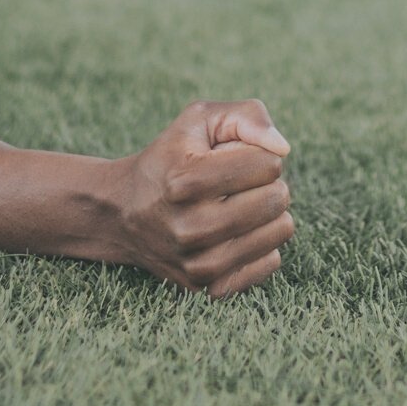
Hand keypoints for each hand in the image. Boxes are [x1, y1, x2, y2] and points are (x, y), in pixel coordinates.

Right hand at [113, 100, 295, 298]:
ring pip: (280, 231)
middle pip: (277, 198)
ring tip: (238, 207)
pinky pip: (270, 262)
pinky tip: (235, 234)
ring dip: (269, 213)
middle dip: (268, 183)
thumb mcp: (198, 120)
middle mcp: (190, 227)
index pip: (269, 164)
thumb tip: (283, 148)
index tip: (233, 159)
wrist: (123, 213)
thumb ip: (245, 116)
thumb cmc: (170, 159)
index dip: (258, 155)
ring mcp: (198, 264)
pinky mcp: (207, 289)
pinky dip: (261, 244)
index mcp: (185, 180)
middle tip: (239, 184)